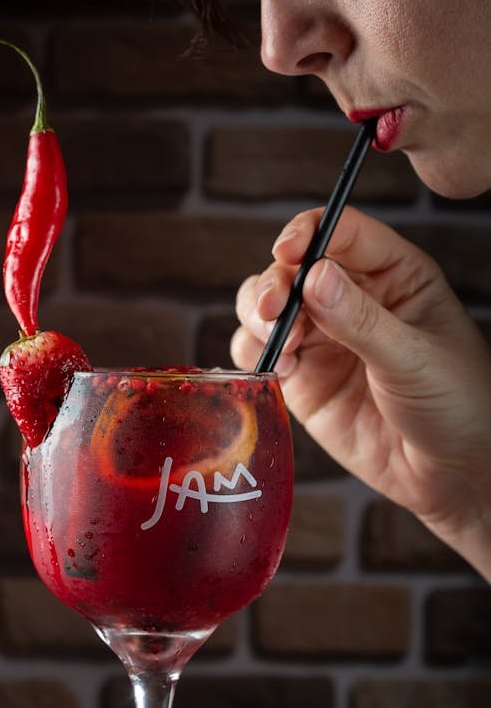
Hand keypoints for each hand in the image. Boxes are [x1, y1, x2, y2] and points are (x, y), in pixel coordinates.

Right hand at [231, 206, 490, 579]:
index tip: (290, 252)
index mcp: (393, 275)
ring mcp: (322, 340)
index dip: (309, 234)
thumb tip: (314, 277)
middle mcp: (351, 300)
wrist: (449, 474)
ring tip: (276, 342)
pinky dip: (252, 355)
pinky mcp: (301, 380)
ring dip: (258, 316)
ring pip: (266, 307)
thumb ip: (361, 319)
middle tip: (273, 311)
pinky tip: (275, 370)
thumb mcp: (414, 356)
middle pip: (292, 268)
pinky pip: (258, 354)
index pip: (341, 233)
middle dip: (275, 283)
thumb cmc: (456, 403)